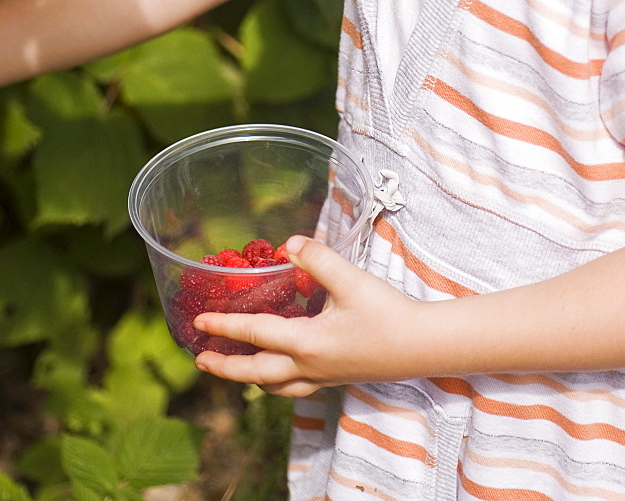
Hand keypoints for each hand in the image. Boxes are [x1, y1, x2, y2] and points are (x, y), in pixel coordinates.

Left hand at [192, 235, 421, 395]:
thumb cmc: (388, 313)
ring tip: (235, 369)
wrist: (422, 346)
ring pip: (275, 385)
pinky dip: (276, 380)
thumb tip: (290, 242)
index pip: (255, 334)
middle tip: (200, 361)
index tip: (198, 324)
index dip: (224, 326)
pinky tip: (280, 367)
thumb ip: (319, 259)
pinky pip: (294, 386)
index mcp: (307, 343)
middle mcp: (308, 366)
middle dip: (225, 368)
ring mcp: (322, 377)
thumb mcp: (352, 280)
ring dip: (249, 378)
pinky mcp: (336, 378)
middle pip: (256, 373)